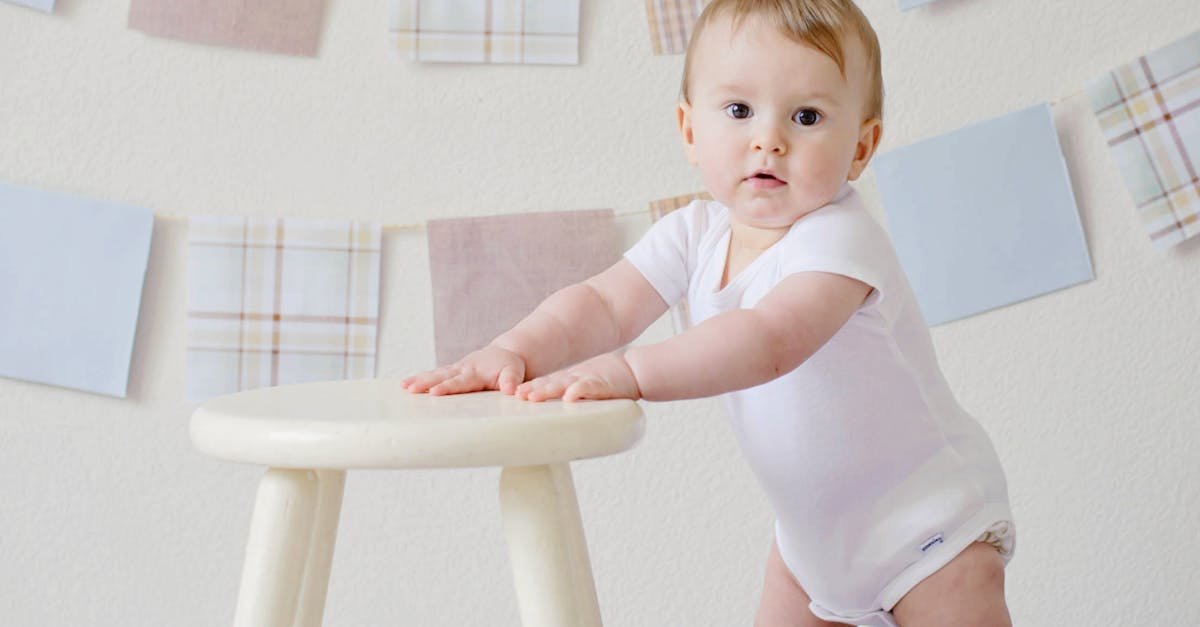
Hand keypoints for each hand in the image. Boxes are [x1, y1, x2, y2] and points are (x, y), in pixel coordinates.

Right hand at [400, 346, 526, 395]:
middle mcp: (462, 369)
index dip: (447, 387)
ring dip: (419, 380)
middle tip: (410, 389)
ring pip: (435, 374)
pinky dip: (420, 378)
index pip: (460, 382)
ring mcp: (455, 369)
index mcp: (476, 372)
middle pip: (441, 376)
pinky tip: (406, 385)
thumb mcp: (514, 372)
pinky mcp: (451, 371)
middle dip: (425, 383)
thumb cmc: (509, 367)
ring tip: (403, 387)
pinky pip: (434, 374)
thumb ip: (512, 380)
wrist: (504, 354)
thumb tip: (511, 390)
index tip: (434, 392)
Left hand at [515, 352, 640, 402]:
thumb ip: (569, 395)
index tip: (512, 396)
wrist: (633, 370)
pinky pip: (588, 387)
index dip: (530, 388)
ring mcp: (587, 380)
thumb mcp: (583, 386)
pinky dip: (578, 391)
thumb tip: (555, 408)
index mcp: (568, 381)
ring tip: (533, 397)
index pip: (545, 384)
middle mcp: (574, 379)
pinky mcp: (602, 384)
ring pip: (563, 384)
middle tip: (517, 396)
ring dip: (548, 390)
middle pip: (549, 384)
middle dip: (532, 390)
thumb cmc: (607, 381)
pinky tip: (569, 396)